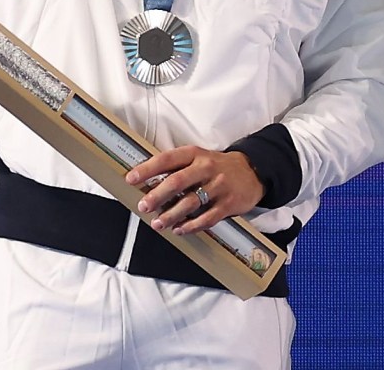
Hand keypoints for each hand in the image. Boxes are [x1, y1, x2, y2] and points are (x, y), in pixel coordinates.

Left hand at [125, 146, 262, 235]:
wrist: (251, 172)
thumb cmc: (216, 166)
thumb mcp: (197, 158)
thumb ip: (177, 168)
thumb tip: (148, 183)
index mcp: (194, 154)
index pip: (167, 159)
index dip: (147, 169)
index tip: (132, 178)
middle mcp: (206, 167)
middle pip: (178, 181)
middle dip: (157, 195)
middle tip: (144, 206)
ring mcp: (218, 186)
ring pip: (191, 202)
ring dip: (171, 215)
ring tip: (158, 223)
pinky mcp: (228, 203)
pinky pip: (207, 217)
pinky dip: (191, 226)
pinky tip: (180, 230)